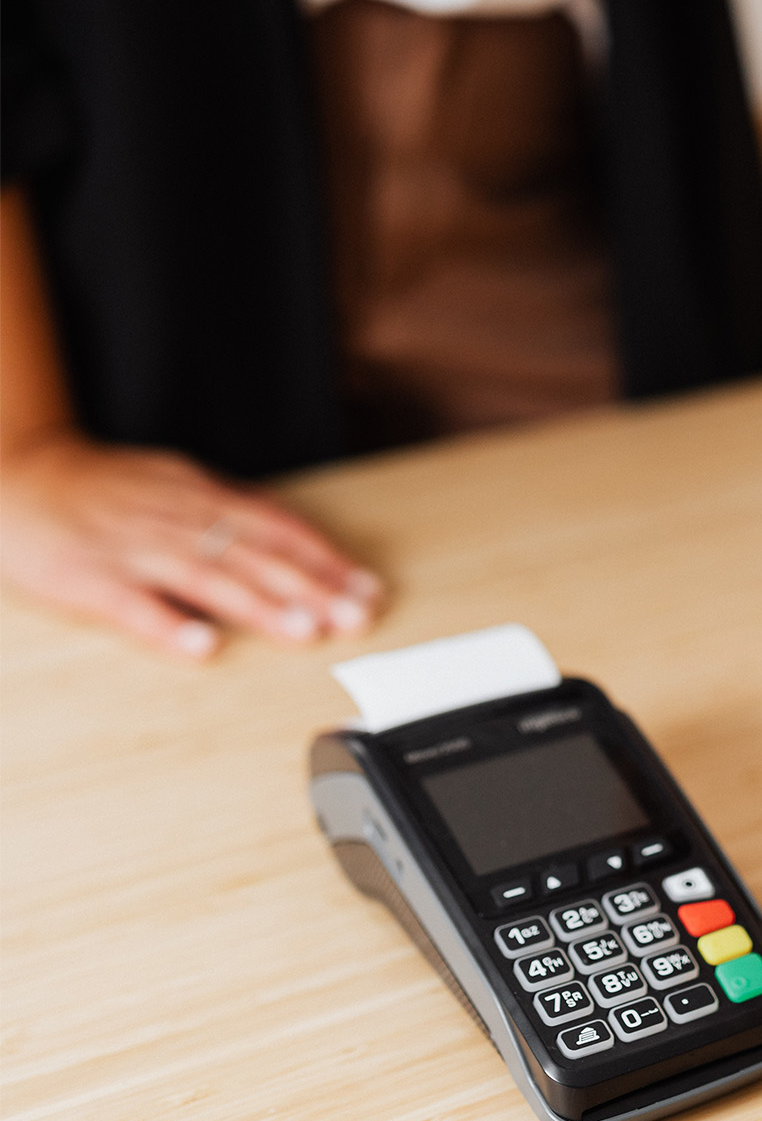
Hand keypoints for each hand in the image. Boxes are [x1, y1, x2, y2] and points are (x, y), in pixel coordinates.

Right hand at [0, 431, 383, 658]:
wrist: (15, 474)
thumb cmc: (98, 489)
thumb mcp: (172, 486)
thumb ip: (224, 516)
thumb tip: (286, 542)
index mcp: (197, 496)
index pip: (275, 526)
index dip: (324, 558)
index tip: (367, 588)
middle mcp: (174, 519)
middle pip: (253, 553)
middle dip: (310, 587)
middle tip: (355, 618)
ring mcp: (132, 548)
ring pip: (205, 577)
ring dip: (259, 605)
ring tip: (304, 631)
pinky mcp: (87, 579)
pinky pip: (131, 605)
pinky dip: (168, 625)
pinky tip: (202, 647)